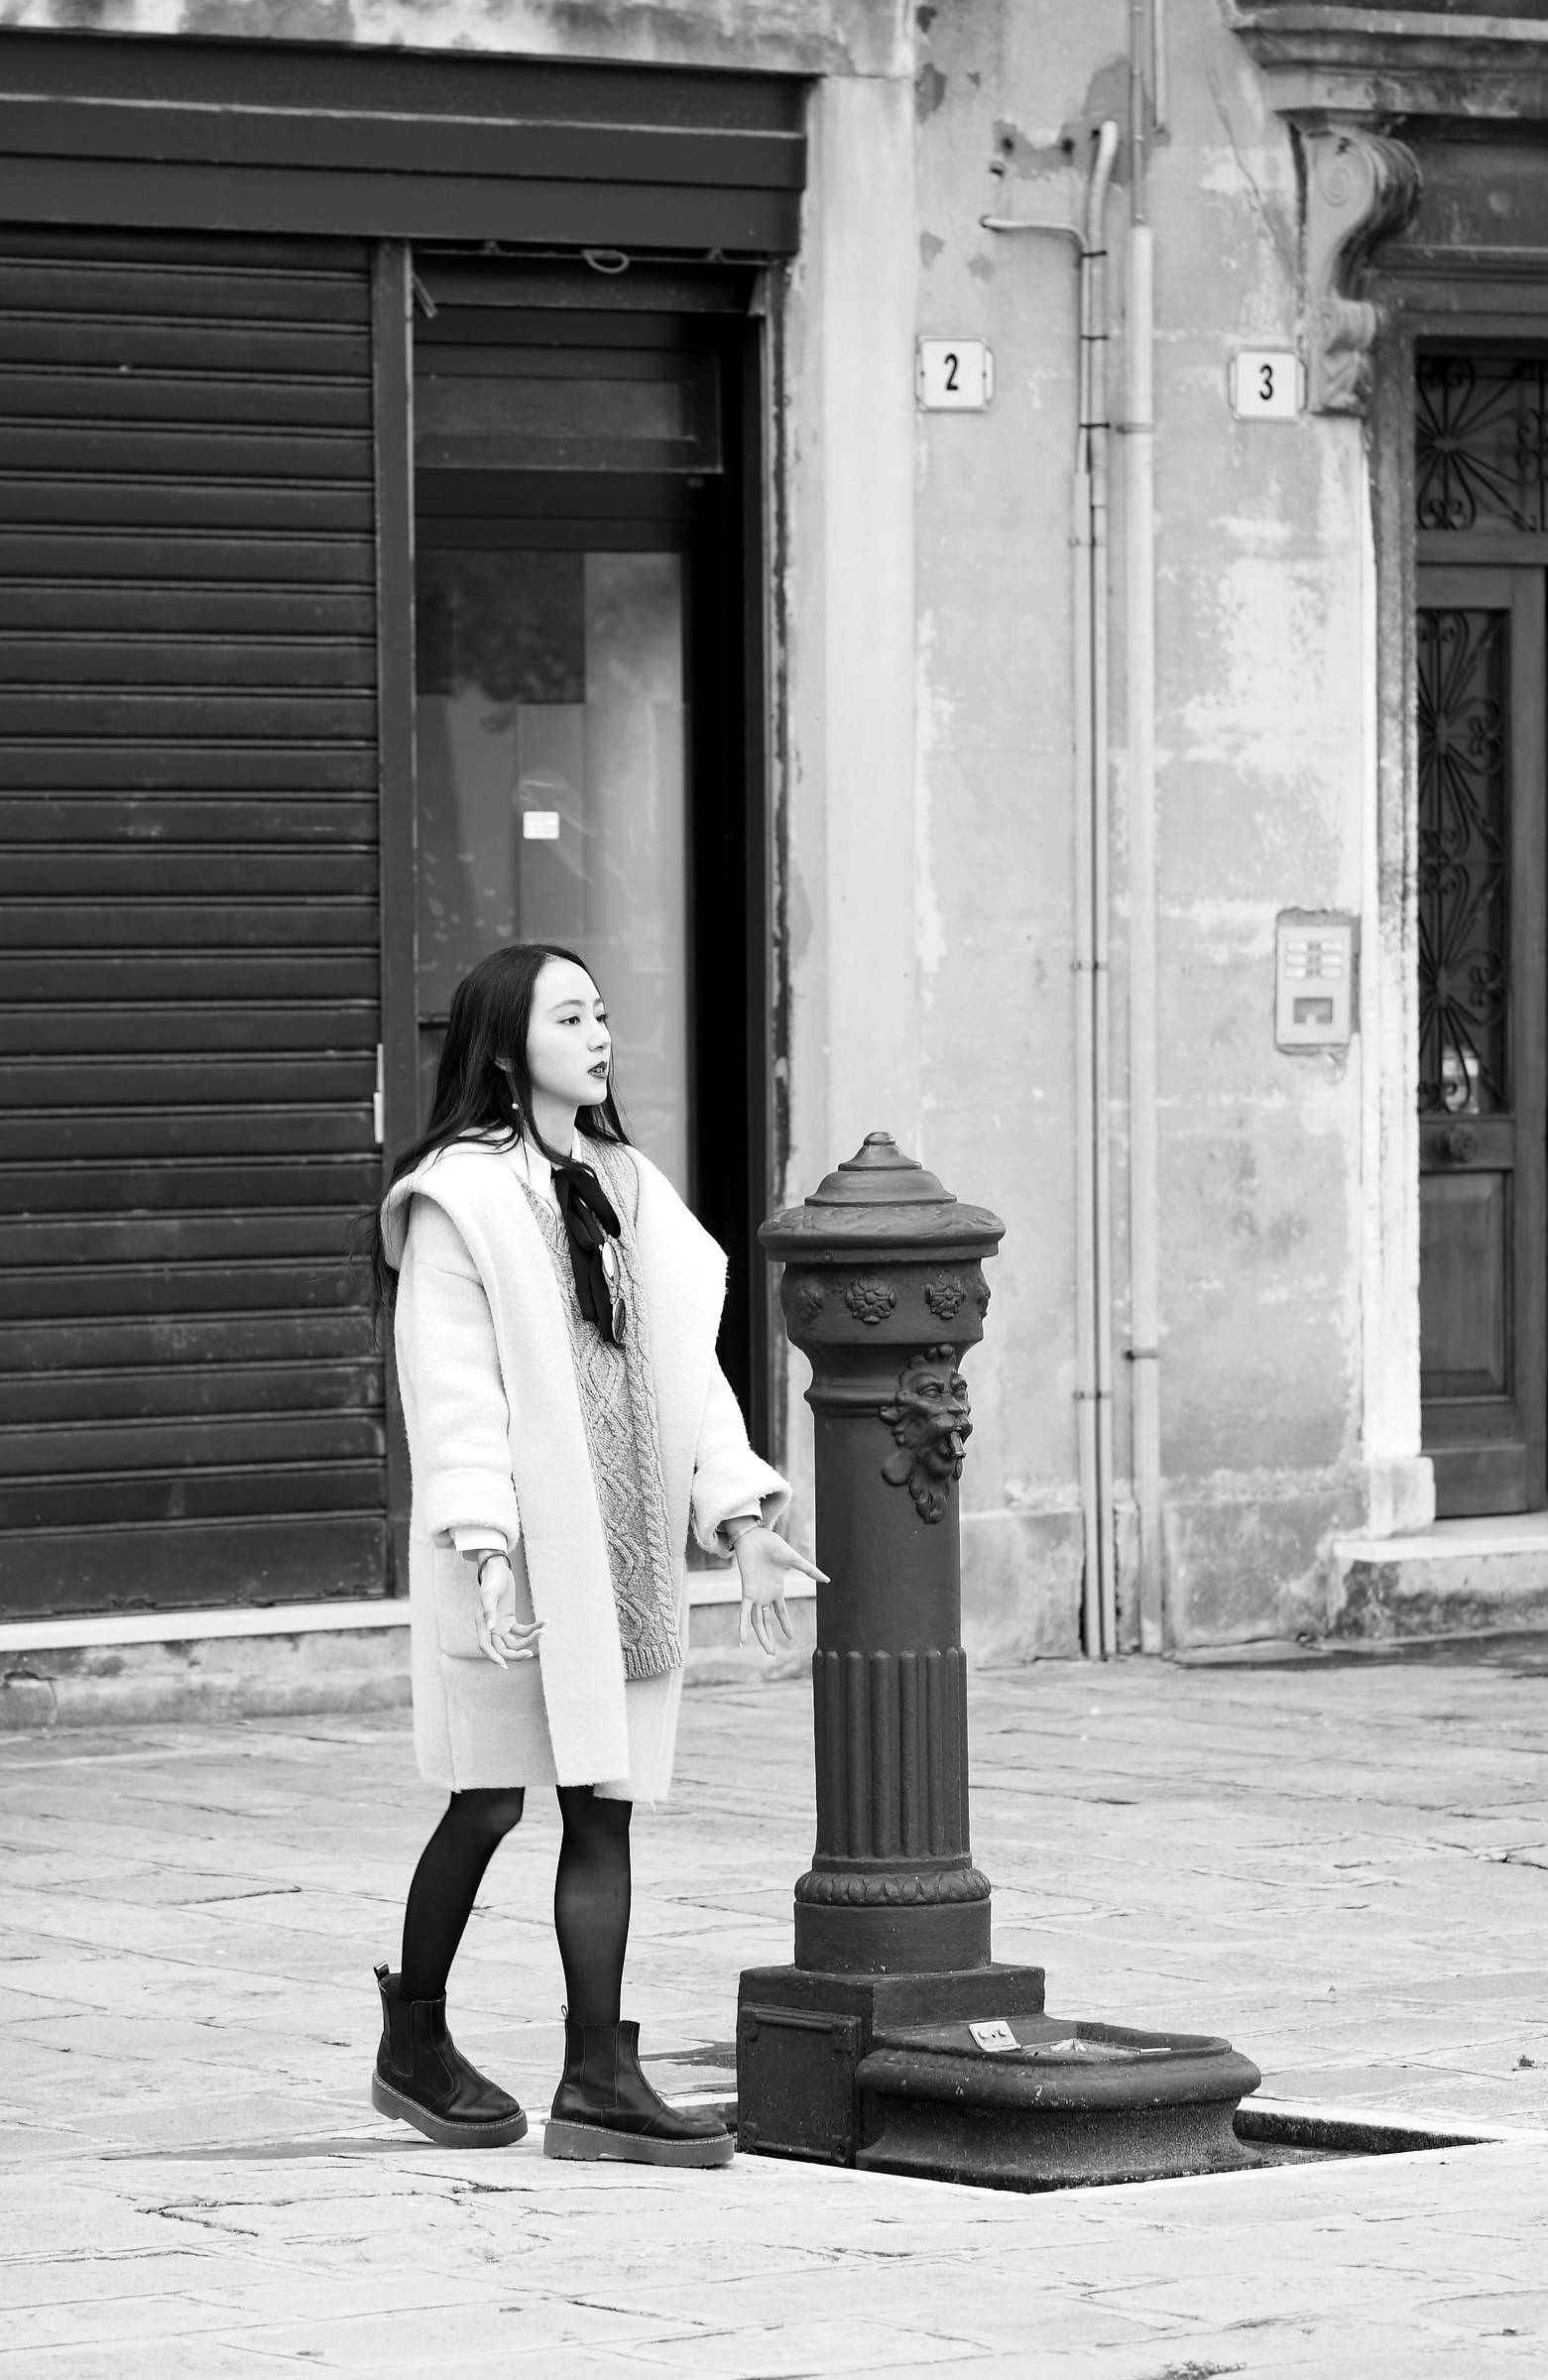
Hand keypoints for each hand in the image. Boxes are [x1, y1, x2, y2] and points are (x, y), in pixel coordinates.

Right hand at [473, 1555, 544, 1668]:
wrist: (498, 1568)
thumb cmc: (492, 1579)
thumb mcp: (489, 1594)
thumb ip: (489, 1611)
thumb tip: (491, 1629)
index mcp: (482, 1623)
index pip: (485, 1646)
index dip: (493, 1657)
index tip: (504, 1665)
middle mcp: (491, 1628)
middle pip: (503, 1648)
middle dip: (517, 1652)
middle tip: (531, 1653)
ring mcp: (501, 1626)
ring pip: (515, 1641)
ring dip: (529, 1639)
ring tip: (543, 1631)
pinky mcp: (510, 1621)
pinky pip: (522, 1630)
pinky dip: (533, 1628)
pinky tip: (544, 1622)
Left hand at [733, 1527, 827, 1656]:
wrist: (756, 1536)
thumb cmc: (773, 1545)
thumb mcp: (795, 1560)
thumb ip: (810, 1571)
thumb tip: (828, 1579)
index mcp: (776, 1589)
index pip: (781, 1612)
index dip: (786, 1624)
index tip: (791, 1638)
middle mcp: (765, 1595)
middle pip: (766, 1621)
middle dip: (769, 1637)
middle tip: (773, 1654)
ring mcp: (756, 1594)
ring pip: (757, 1621)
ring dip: (761, 1637)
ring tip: (768, 1651)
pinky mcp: (747, 1591)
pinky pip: (744, 1612)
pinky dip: (743, 1625)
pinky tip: (743, 1639)